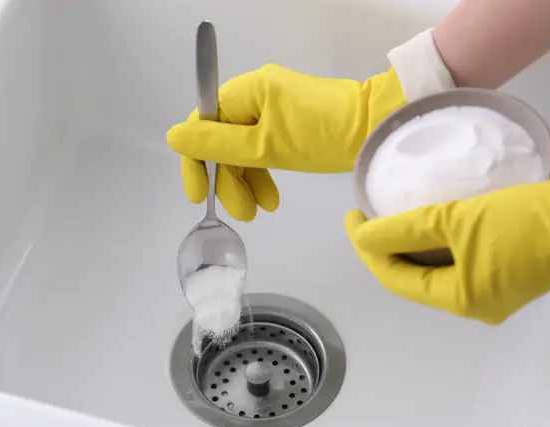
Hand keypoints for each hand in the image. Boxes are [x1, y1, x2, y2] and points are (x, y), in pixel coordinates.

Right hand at [166, 64, 405, 220]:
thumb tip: (174, 136)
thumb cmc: (321, 136)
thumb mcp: (265, 147)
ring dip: (246, 181)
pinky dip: (263, 172)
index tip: (199, 196)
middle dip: (228, 179)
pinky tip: (271, 198)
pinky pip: (263, 147)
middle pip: (223, 140)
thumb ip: (217, 144)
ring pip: (243, 148)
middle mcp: (255, 93)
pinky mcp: (289, 121)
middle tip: (243, 214)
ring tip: (260, 211)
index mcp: (245, 91)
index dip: (196, 162)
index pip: (202, 124)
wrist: (375, 128)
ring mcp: (273, 107)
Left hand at [344, 166, 549, 323]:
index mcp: (461, 300)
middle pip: (416, 277)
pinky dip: (443, 241)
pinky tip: (433, 215)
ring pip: (439, 267)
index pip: (397, 279)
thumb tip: (364, 235)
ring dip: (414, 243)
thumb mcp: (457, 220)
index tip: (352, 215)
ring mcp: (497, 287)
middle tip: (368, 213)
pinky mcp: (513, 267)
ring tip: (393, 211)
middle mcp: (476, 302)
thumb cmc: (525, 222)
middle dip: (388, 248)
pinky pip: (462, 258)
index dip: (368, 248)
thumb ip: (404, 228)